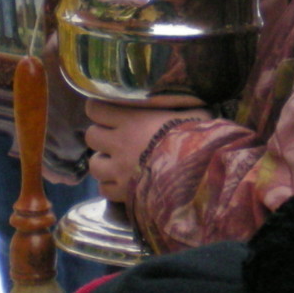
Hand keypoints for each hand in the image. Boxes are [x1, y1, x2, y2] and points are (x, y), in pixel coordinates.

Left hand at [83, 99, 208, 202]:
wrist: (202, 175)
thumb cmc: (198, 139)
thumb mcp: (192, 113)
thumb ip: (180, 106)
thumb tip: (187, 98)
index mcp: (132, 120)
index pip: (95, 109)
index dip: (99, 110)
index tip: (108, 113)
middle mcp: (120, 143)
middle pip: (91, 136)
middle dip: (101, 137)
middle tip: (115, 139)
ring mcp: (120, 170)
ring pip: (94, 165)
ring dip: (103, 163)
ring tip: (117, 163)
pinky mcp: (125, 193)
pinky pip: (105, 189)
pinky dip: (111, 186)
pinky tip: (124, 183)